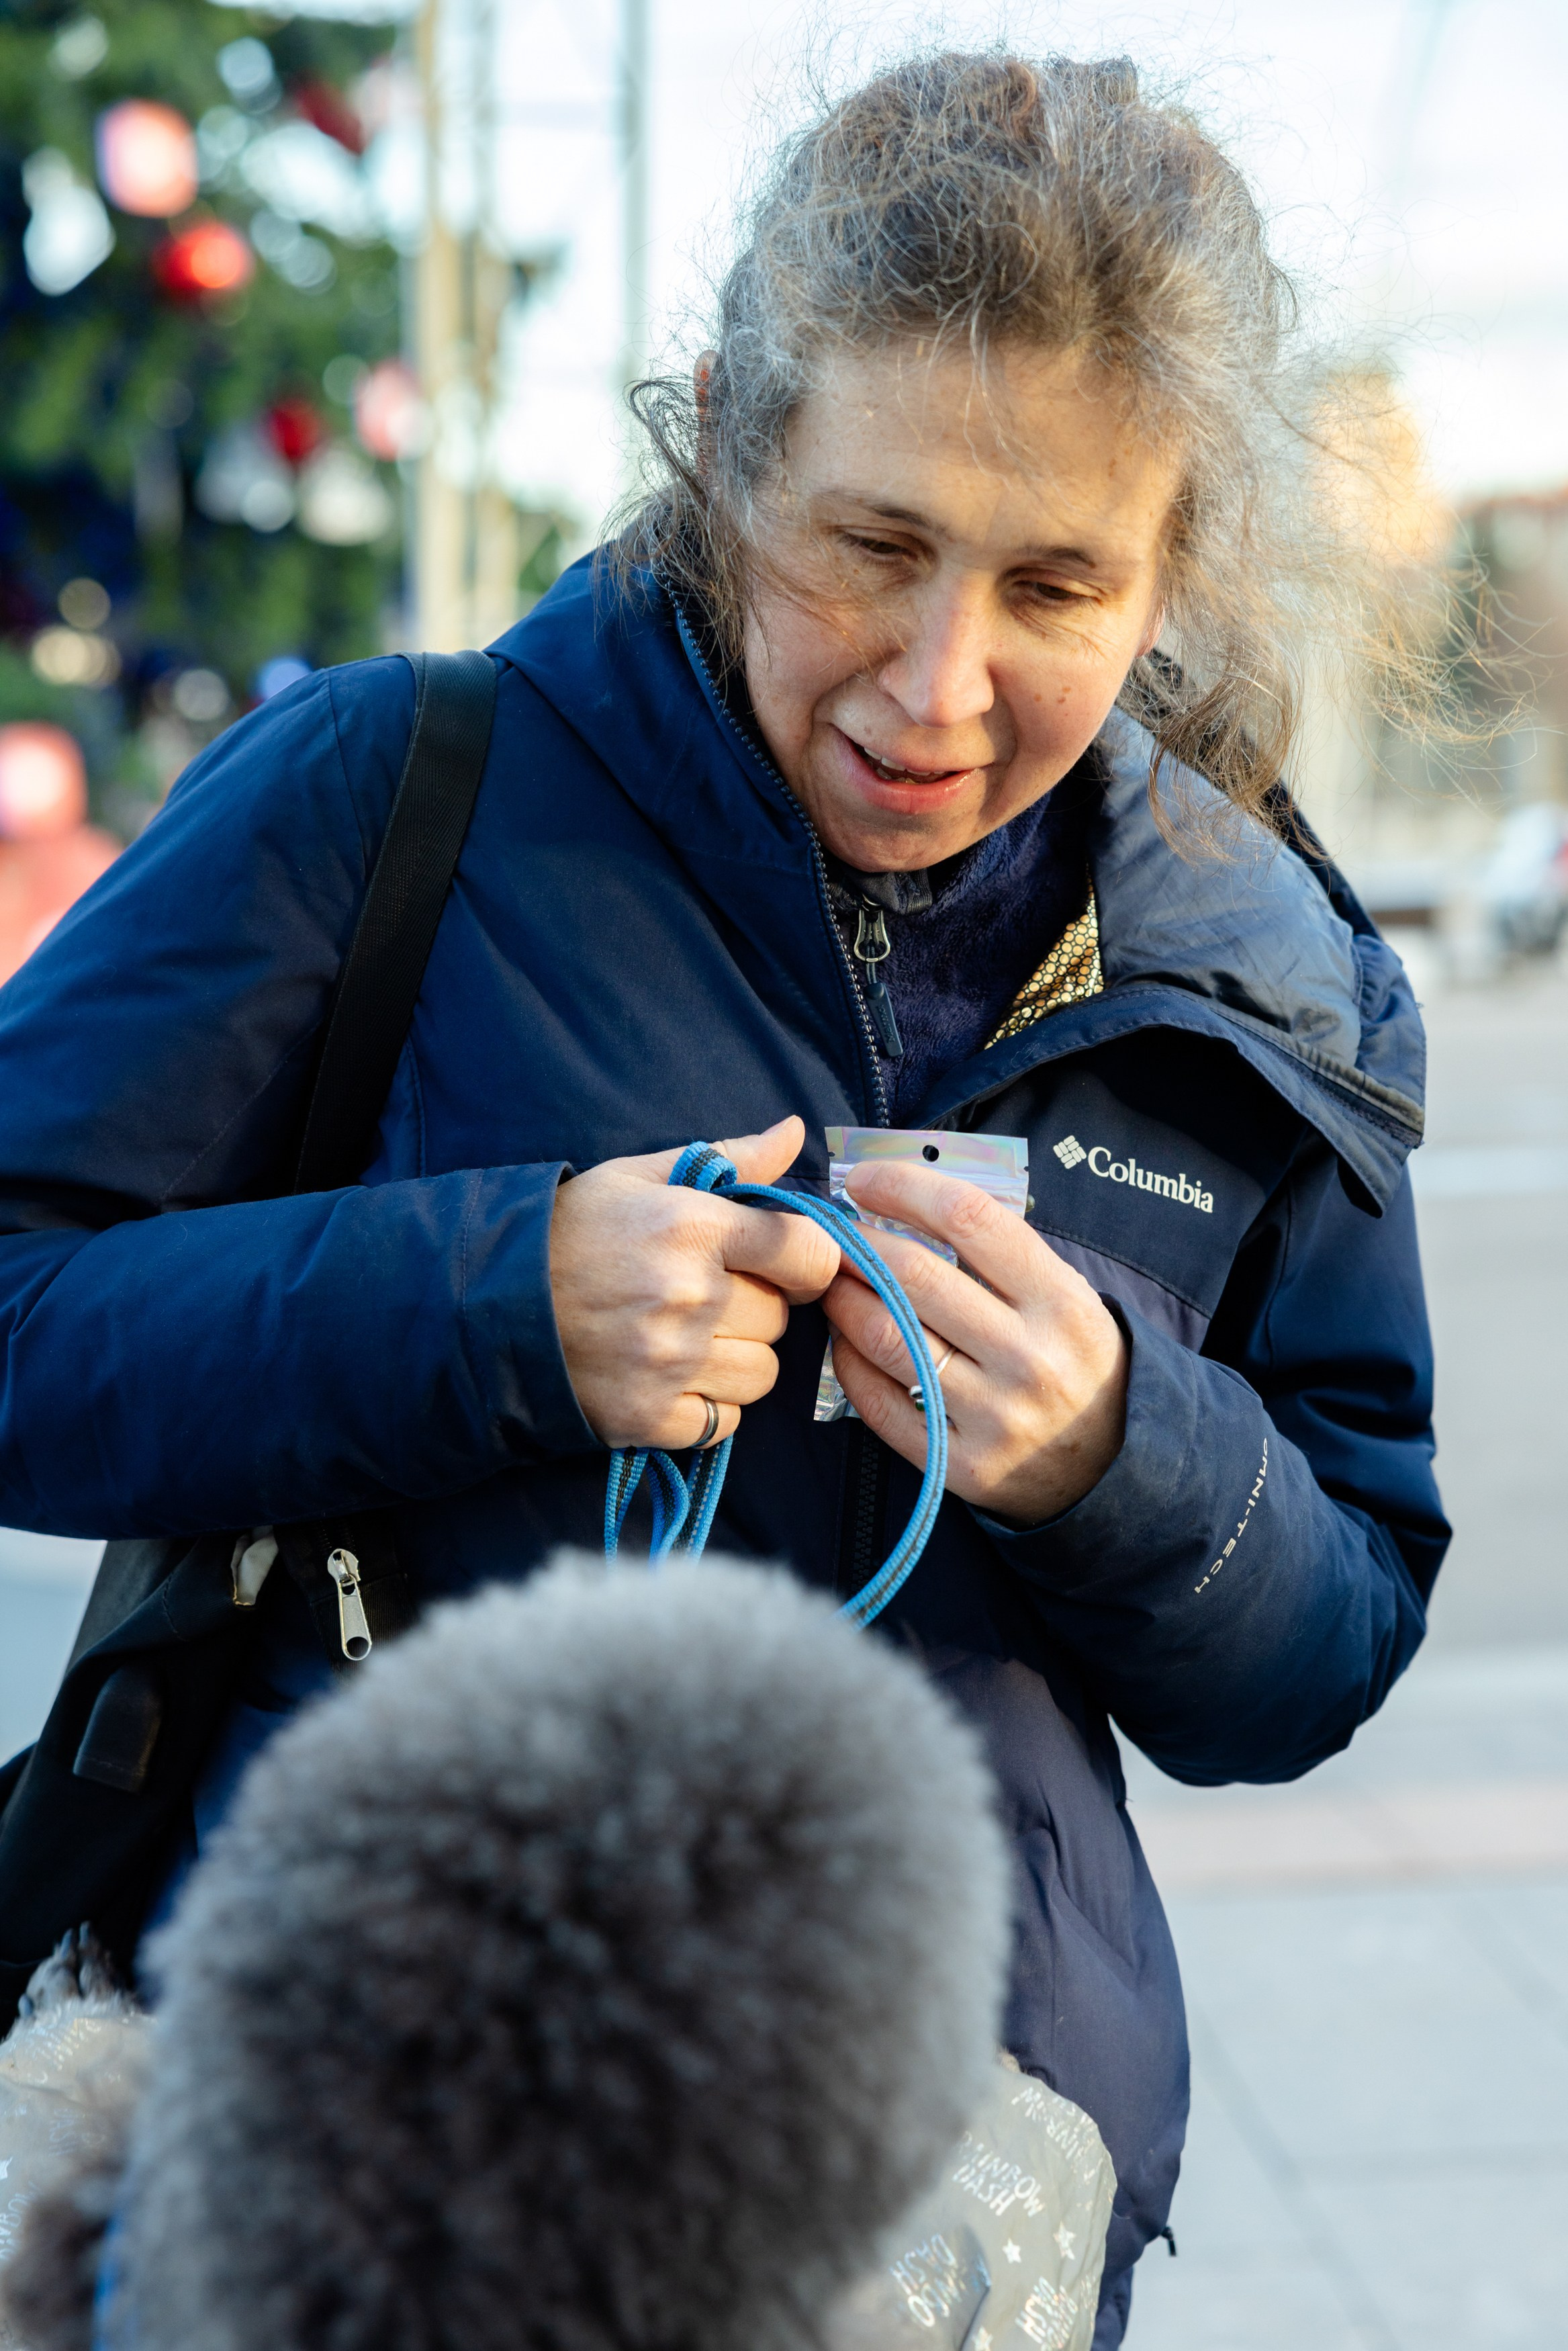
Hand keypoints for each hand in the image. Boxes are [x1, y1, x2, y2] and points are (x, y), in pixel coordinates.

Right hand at [549, 1116, 839, 1449]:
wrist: (486, 1303)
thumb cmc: (570, 1231)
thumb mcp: (642, 1177)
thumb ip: (730, 1160)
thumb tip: (796, 1133)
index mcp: (691, 1229)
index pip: (808, 1252)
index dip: (806, 1258)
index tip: (781, 1260)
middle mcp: (687, 1298)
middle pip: (780, 1317)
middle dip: (756, 1305)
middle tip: (705, 1293)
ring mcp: (667, 1363)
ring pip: (763, 1374)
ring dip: (739, 1358)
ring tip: (688, 1335)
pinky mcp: (647, 1417)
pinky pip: (725, 1421)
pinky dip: (710, 1404)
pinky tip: (673, 1376)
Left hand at [822, 1161, 1127, 1524]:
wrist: (1111, 1465)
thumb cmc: (1074, 1361)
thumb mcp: (1065, 1296)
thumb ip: (1000, 1253)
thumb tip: (906, 1201)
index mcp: (1059, 1301)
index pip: (968, 1218)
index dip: (904, 1187)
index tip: (865, 1179)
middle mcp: (1028, 1357)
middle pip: (914, 1276)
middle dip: (856, 1243)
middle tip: (832, 1234)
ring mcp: (994, 1415)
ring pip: (886, 1337)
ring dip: (842, 1299)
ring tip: (832, 1282)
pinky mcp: (962, 1465)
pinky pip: (880, 1405)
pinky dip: (849, 1364)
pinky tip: (845, 1341)